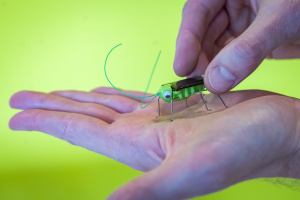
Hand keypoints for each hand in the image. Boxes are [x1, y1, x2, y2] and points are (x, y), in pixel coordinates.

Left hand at [9, 88, 299, 199]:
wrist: (274, 133)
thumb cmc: (243, 150)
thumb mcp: (193, 171)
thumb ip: (148, 189)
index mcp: (139, 146)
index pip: (80, 131)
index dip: (46, 122)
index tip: (16, 114)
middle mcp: (141, 135)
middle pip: (84, 117)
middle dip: (51, 107)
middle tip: (20, 97)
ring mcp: (156, 120)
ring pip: (104, 106)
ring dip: (77, 100)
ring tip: (55, 94)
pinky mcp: (173, 107)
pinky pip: (132, 98)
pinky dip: (112, 94)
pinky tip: (101, 93)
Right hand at [174, 0, 299, 92]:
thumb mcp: (282, 18)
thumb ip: (247, 50)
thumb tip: (215, 82)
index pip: (197, 9)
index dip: (186, 39)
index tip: (182, 67)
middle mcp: (231, 1)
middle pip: (203, 30)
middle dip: (199, 56)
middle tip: (197, 81)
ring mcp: (242, 19)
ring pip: (216, 44)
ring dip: (212, 65)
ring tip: (210, 85)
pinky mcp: (252, 37)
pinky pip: (232, 53)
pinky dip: (227, 68)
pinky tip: (225, 80)